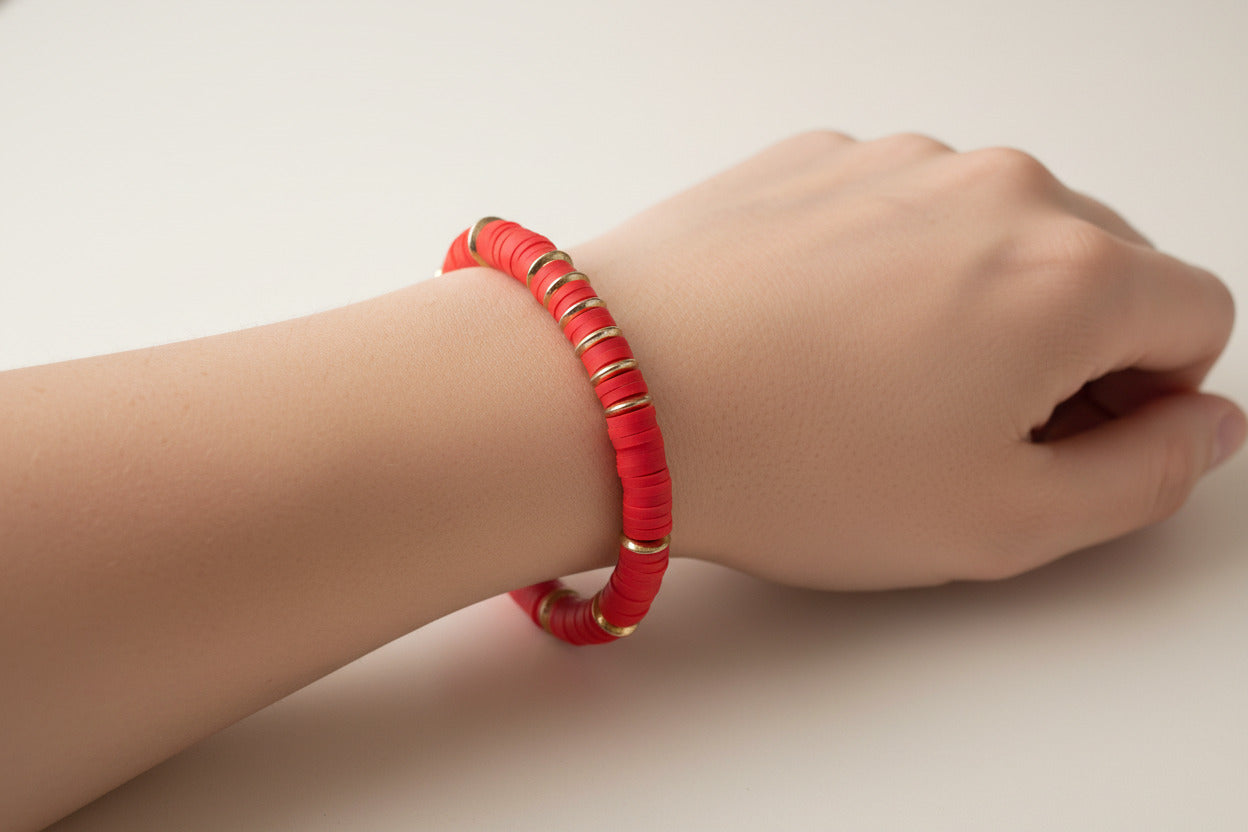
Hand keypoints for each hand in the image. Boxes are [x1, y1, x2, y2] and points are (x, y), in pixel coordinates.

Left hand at [571, 131, 1243, 589]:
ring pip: (992, 234)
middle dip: (1062, 349)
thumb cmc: (792, 463)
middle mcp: (997, 187)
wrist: (610, 393)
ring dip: (968, 305)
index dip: (1146, 398)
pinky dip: (885, 268)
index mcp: (1073, 271)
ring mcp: (897, 161)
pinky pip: (897, 212)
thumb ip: (1143, 476)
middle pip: (1098, 267)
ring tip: (868, 385)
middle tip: (957, 430)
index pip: (1193, 319)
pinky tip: (811, 335)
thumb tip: (1199, 426)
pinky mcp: (813, 161)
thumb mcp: (1003, 523)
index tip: (1064, 441)